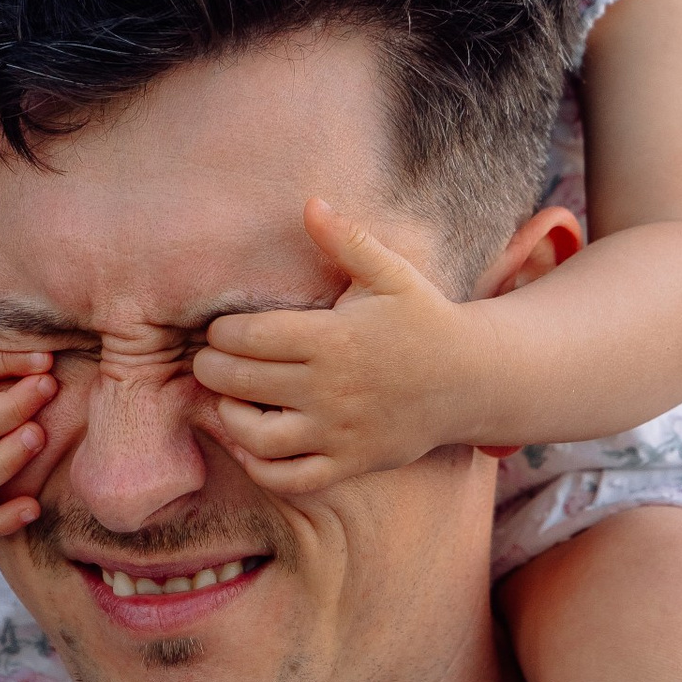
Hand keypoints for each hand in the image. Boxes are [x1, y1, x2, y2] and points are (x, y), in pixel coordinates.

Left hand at [193, 198, 489, 492]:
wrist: (471, 380)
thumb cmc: (424, 320)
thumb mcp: (392, 273)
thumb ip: (347, 240)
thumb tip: (309, 203)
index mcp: (334, 338)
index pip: (250, 336)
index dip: (222, 332)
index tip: (221, 330)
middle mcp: (332, 389)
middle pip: (242, 382)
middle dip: (212, 369)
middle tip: (209, 361)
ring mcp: (340, 432)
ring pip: (257, 437)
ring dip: (229, 417)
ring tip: (228, 400)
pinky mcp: (349, 464)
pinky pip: (289, 478)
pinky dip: (260, 467)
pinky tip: (253, 444)